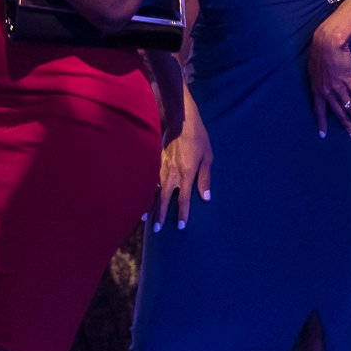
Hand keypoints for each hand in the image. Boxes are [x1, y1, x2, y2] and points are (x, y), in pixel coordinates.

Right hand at [155, 101, 211, 229]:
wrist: (181, 120)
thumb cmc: (198, 138)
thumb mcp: (208, 158)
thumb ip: (206, 179)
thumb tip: (206, 198)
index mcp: (187, 173)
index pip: (184, 198)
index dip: (182, 213)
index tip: (180, 225)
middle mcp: (173, 172)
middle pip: (165, 198)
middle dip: (161, 215)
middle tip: (158, 229)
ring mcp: (163, 167)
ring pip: (155, 191)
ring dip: (150, 206)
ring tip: (145, 220)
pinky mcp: (157, 161)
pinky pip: (151, 180)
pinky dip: (147, 192)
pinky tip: (143, 199)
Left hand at [308, 21, 350, 138]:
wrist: (327, 43)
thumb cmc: (319, 52)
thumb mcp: (313, 69)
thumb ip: (319, 80)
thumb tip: (323, 85)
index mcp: (316, 89)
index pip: (318, 110)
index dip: (321, 123)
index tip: (323, 135)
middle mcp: (326, 91)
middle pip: (338, 112)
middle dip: (346, 125)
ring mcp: (338, 87)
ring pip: (349, 107)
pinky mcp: (348, 81)